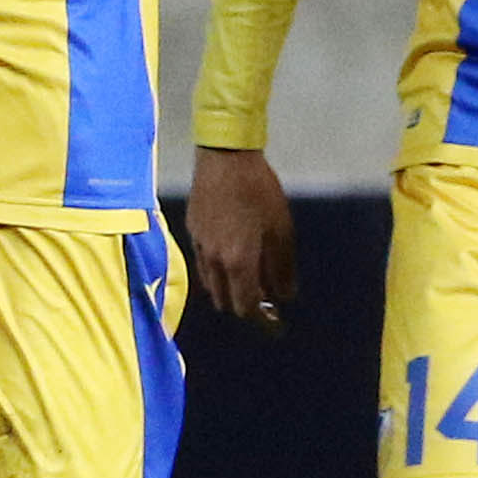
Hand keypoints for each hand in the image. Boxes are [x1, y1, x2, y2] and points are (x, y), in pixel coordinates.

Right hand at [188, 148, 296, 336]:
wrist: (224, 158)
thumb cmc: (259, 191)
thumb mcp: (281, 229)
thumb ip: (282, 267)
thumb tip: (285, 294)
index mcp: (238, 263)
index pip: (245, 306)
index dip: (261, 318)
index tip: (274, 319)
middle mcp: (214, 262)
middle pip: (224, 300)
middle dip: (243, 306)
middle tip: (263, 298)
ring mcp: (199, 247)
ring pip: (210, 284)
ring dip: (228, 289)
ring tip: (247, 278)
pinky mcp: (192, 231)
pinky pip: (203, 264)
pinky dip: (216, 271)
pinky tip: (230, 256)